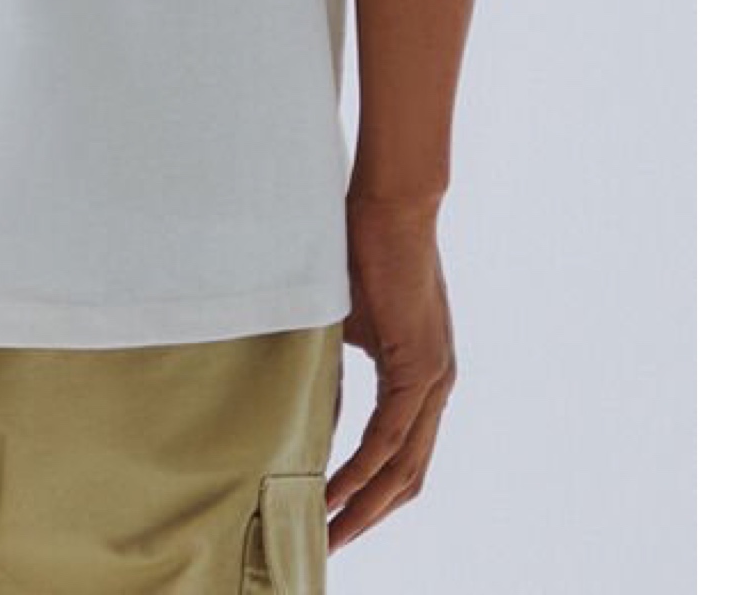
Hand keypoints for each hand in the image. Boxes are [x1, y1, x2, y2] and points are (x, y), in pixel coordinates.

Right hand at [326, 193, 456, 550]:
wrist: (390, 204)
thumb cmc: (363, 249)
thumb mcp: (347, 323)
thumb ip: (338, 369)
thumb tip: (311, 410)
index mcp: (421, 377)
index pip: (402, 456)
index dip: (371, 494)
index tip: (333, 516)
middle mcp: (437, 387)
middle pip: (409, 478)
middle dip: (369, 518)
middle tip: (330, 545)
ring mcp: (435, 378)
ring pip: (405, 466)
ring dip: (367, 506)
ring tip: (330, 532)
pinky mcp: (420, 366)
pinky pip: (391, 435)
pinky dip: (364, 469)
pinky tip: (337, 490)